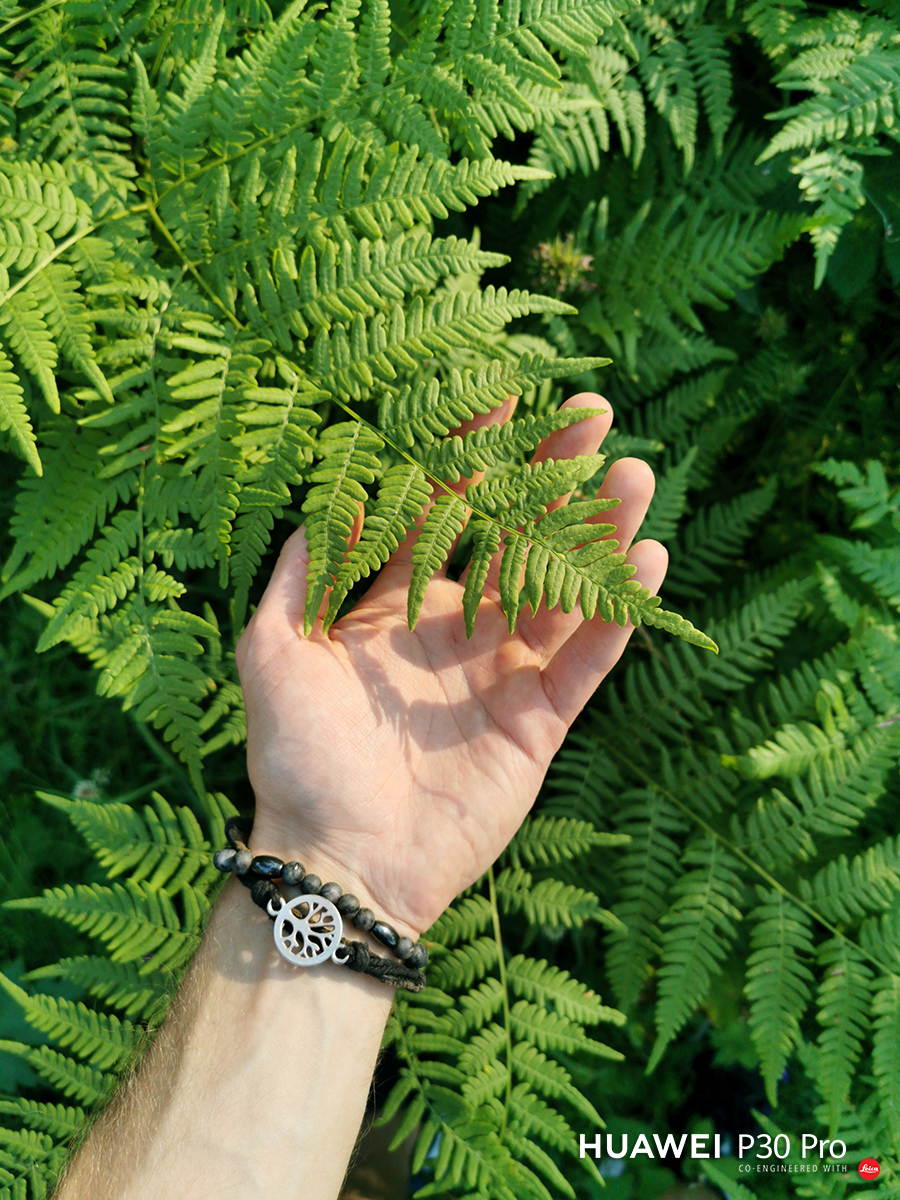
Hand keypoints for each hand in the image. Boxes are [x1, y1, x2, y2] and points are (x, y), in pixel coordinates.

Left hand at [235, 394, 666, 937]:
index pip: (442, 512)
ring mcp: (502, 674)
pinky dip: (616, 618)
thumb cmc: (296, 758)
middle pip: (516, 537)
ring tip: (635, 477)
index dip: (470, 456)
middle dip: (552, 478)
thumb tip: (325, 497)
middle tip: (592, 417)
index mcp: (396, 607)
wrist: (338, 861)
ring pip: (563, 590)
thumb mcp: (272, 652)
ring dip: (600, 535)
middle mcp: (456, 630)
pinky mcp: (539, 722)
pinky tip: (647, 565)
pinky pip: (585, 662)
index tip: (501, 399)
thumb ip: (297, 575)